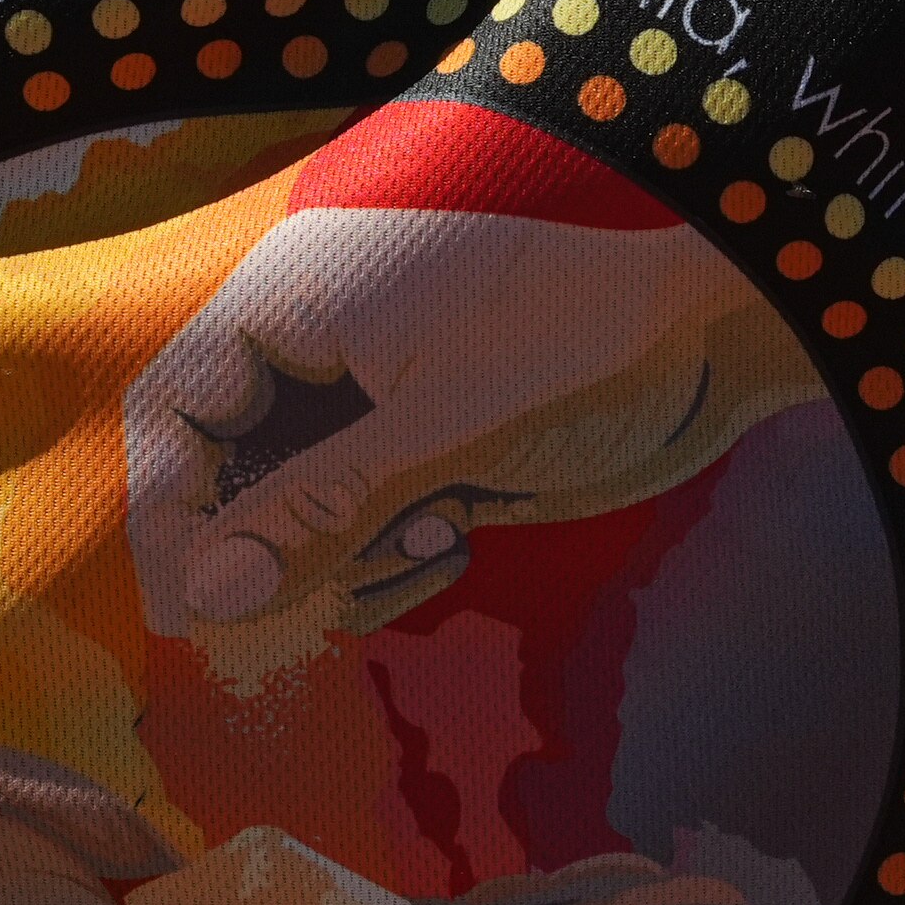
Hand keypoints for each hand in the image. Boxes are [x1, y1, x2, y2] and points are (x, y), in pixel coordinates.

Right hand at [118, 206, 811, 680]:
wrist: (732, 309)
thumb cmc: (594, 330)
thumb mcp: (449, 426)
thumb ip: (322, 510)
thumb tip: (205, 598)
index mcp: (299, 293)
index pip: (180, 408)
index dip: (172, 512)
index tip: (194, 612)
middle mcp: (325, 341)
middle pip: (230, 467)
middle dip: (270, 547)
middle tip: (327, 600)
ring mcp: (380, 392)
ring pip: (299, 506)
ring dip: (340, 557)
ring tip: (428, 544)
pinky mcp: (434, 436)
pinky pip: (366, 514)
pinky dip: (390, 550)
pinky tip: (457, 536)